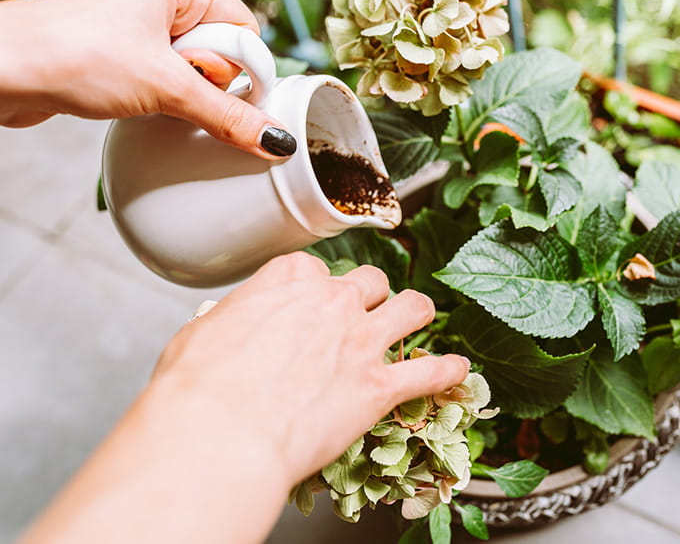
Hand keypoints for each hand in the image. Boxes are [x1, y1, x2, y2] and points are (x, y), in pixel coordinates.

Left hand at [0, 0, 294, 158]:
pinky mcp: (124, 52)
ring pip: (193, 71)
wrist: (3, 71)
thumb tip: (273, 138)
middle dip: (206, 82)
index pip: (242, 29)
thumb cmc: (68, 51)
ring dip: (183, 95)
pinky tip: (142, 103)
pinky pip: (167, 80)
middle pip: (220, 51)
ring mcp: (140, 24)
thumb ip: (228, 115)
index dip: (241, 70)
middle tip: (174, 87)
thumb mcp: (166, 87)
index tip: (232, 98)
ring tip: (149, 93)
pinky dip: (163, 98)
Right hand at [20, 253, 468, 542]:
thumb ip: (233, 322)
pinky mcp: (379, 387)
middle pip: (369, 281)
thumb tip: (231, 328)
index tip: (310, 302)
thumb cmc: (199, 388)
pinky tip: (456, 370)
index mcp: (288, 281)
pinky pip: (429, 372)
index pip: (313, 270)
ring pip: (410, 307)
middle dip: (368, 294)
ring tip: (419, 316)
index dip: (314, 288)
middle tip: (364, 311)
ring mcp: (361, 342)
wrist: (221, 431)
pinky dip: (446, 371)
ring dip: (416, 312)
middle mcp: (332, 302)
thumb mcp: (201, 334)